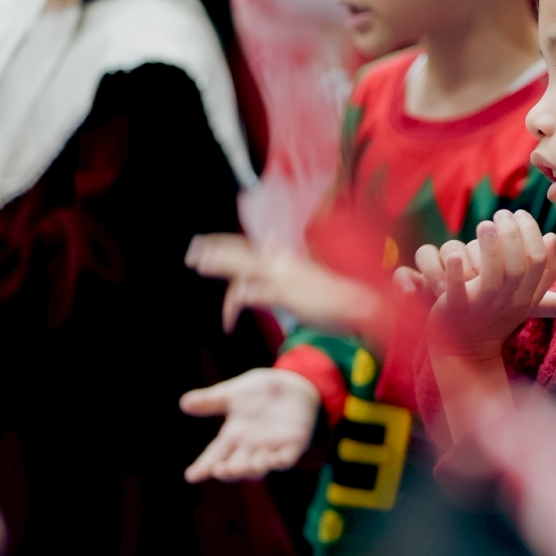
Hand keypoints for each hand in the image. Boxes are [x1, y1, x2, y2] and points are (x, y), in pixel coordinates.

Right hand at [181, 367, 323, 480]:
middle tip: (220, 469)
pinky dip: (279, 461)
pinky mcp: (293, 445)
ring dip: (250, 468)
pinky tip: (272, 460)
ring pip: (258, 467)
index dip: (203, 466)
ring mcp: (271, 448)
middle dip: (228, 471)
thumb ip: (211, 400)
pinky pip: (285, 459)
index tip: (191, 476)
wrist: (293, 382)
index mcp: (233, 436)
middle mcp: (250, 447)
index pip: (215, 455)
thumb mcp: (233, 393)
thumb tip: (184, 403)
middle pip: (235, 466)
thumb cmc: (260, 390)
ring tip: (240, 467)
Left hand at [185, 233, 381, 333]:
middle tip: (193, 250)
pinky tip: (231, 312)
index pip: (250, 250)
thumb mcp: (307, 280)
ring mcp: (285, 280)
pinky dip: (240, 299)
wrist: (362, 306)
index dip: (227, 246)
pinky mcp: (288, 296)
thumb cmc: (337, 299)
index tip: (206, 244)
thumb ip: (286, 266)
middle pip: (243, 252)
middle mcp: (283, 266)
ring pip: (245, 266)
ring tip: (200, 263)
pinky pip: (257, 293)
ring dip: (222, 263)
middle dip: (217, 249)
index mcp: (286, 264)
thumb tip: (272, 244)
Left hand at [400, 210, 555, 360]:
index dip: (532, 234)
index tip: (520, 214)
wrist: (468, 351)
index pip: (539, 262)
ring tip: (485, 225)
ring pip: (494, 277)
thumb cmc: (497, 316)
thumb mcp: (526, 298)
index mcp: (526, 295)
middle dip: (513, 234)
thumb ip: (544, 272)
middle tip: (501, 214)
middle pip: (519, 266)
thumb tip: (552, 239)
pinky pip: (458, 292)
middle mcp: (508, 301)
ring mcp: (483, 307)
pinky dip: (456, 273)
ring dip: (491, 248)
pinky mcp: (456, 310)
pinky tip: (454, 256)